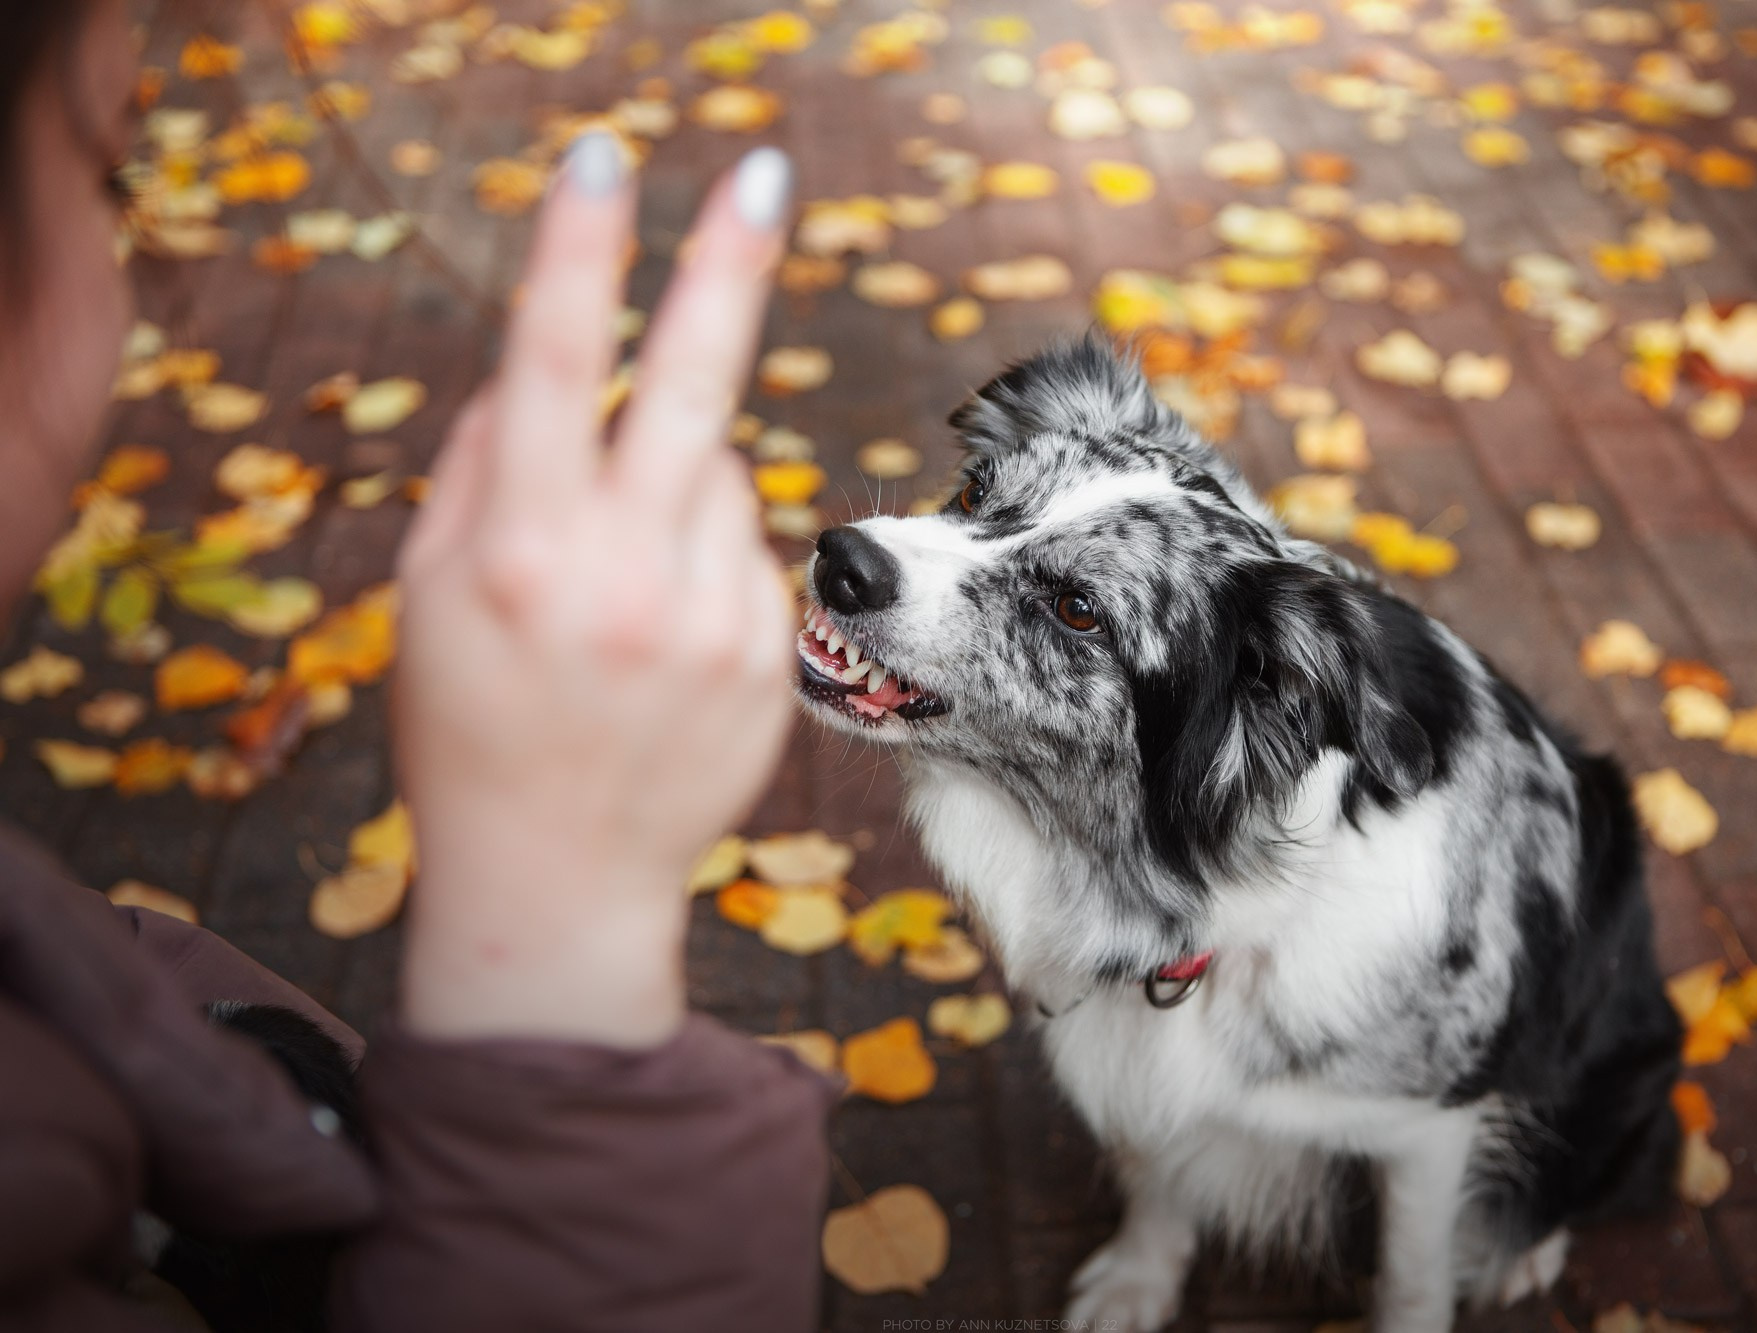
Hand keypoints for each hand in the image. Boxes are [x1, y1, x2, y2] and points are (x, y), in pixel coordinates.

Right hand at [392, 135, 795, 1046]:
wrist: (560, 878)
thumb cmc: (473, 725)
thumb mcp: (427, 598)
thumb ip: (483, 470)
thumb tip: (545, 371)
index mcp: (519, 554)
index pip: (553, 368)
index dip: (579, 255)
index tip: (606, 164)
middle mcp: (624, 580)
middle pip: (694, 390)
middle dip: (726, 270)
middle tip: (766, 175)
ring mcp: (712, 621)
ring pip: (719, 468)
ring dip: (675, 481)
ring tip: (622, 588)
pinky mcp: (772, 655)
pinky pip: (747, 546)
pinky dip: (710, 556)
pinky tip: (666, 636)